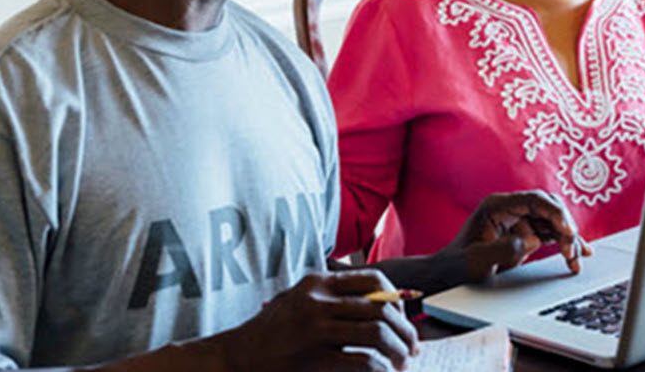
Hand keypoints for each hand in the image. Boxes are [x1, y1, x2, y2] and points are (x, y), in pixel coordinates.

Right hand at [221, 270, 418, 371]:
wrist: (232, 359)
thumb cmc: (267, 335)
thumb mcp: (296, 303)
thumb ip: (330, 299)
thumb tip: (379, 306)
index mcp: (317, 284)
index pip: (374, 282)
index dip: (397, 302)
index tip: (403, 322)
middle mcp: (318, 302)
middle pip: (381, 310)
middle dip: (405, 332)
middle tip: (412, 350)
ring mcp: (314, 330)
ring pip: (377, 334)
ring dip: (397, 352)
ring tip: (401, 365)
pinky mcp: (313, 359)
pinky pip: (363, 362)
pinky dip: (380, 370)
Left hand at [442, 190, 591, 280]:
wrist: (448, 276)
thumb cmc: (458, 267)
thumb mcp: (477, 260)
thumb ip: (504, 248)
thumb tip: (532, 240)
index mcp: (497, 206)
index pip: (534, 199)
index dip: (554, 212)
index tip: (567, 231)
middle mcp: (510, 209)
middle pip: (548, 207)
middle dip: (565, 226)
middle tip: (572, 251)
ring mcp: (518, 221)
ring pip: (553, 221)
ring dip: (569, 238)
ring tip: (578, 259)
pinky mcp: (524, 235)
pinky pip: (550, 234)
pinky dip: (564, 244)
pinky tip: (577, 256)